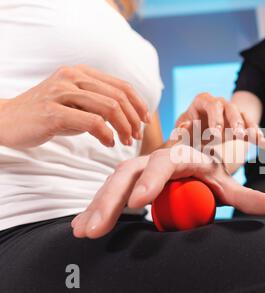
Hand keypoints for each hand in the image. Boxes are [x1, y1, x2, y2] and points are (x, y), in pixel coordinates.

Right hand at [0, 65, 149, 147]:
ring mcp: (62, 92)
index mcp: (81, 73)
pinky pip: (92, 121)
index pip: (121, 85)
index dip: (138, 104)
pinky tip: (108, 143)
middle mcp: (73, 77)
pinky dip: (107, 134)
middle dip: (133, 119)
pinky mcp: (54, 111)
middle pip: (119, 96)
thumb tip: (130, 117)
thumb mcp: (75, 104)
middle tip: (136, 136)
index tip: (144, 121)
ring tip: (124, 141)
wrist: (6, 120)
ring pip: (109, 107)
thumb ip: (98, 104)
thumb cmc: (46, 115)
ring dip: (123, 127)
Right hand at [71, 145, 264, 238]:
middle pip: (127, 174)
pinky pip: (109, 190)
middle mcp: (153, 160)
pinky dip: (95, 206)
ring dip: (97, 206)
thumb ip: (245, 194)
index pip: (161, 165)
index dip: (150, 182)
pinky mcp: (129, 180)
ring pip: (112, 183)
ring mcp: (138, 169)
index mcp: (177, 156)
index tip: (138, 203)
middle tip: (97, 229)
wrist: (195, 156)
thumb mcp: (225, 182)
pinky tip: (81, 225)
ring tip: (83, 232)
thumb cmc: (209, 169)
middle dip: (110, 200)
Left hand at [175, 93, 264, 148]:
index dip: (215, 118)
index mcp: (203, 101)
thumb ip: (182, 131)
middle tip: (237, 135)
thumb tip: (188, 124)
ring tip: (256, 139)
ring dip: (250, 128)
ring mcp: (231, 113)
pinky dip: (258, 138)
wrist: (192, 137)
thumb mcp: (181, 133)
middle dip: (235, 122)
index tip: (215, 134)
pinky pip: (251, 130)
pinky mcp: (240, 125)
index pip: (211, 105)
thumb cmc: (185, 134)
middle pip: (231, 108)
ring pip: (244, 117)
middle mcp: (219, 103)